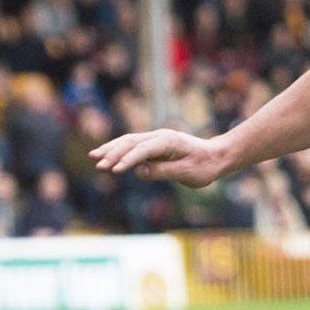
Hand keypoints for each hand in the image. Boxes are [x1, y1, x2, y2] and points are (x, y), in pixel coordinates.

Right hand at [89, 128, 234, 187]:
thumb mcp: (187, 173)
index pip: (144, 149)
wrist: (215, 157)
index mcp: (169, 141)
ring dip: (111, 149)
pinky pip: (132, 145)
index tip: (115, 170)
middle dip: (113, 153)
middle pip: (131, 142)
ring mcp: (156, 139)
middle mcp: (160, 136)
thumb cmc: (204, 166)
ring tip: (94, 157)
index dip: (128, 159)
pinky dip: (118, 150)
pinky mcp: (154, 145)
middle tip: (98, 165)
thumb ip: (163, 171)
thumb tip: (139, 171)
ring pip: (128, 141)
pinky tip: (105, 155)